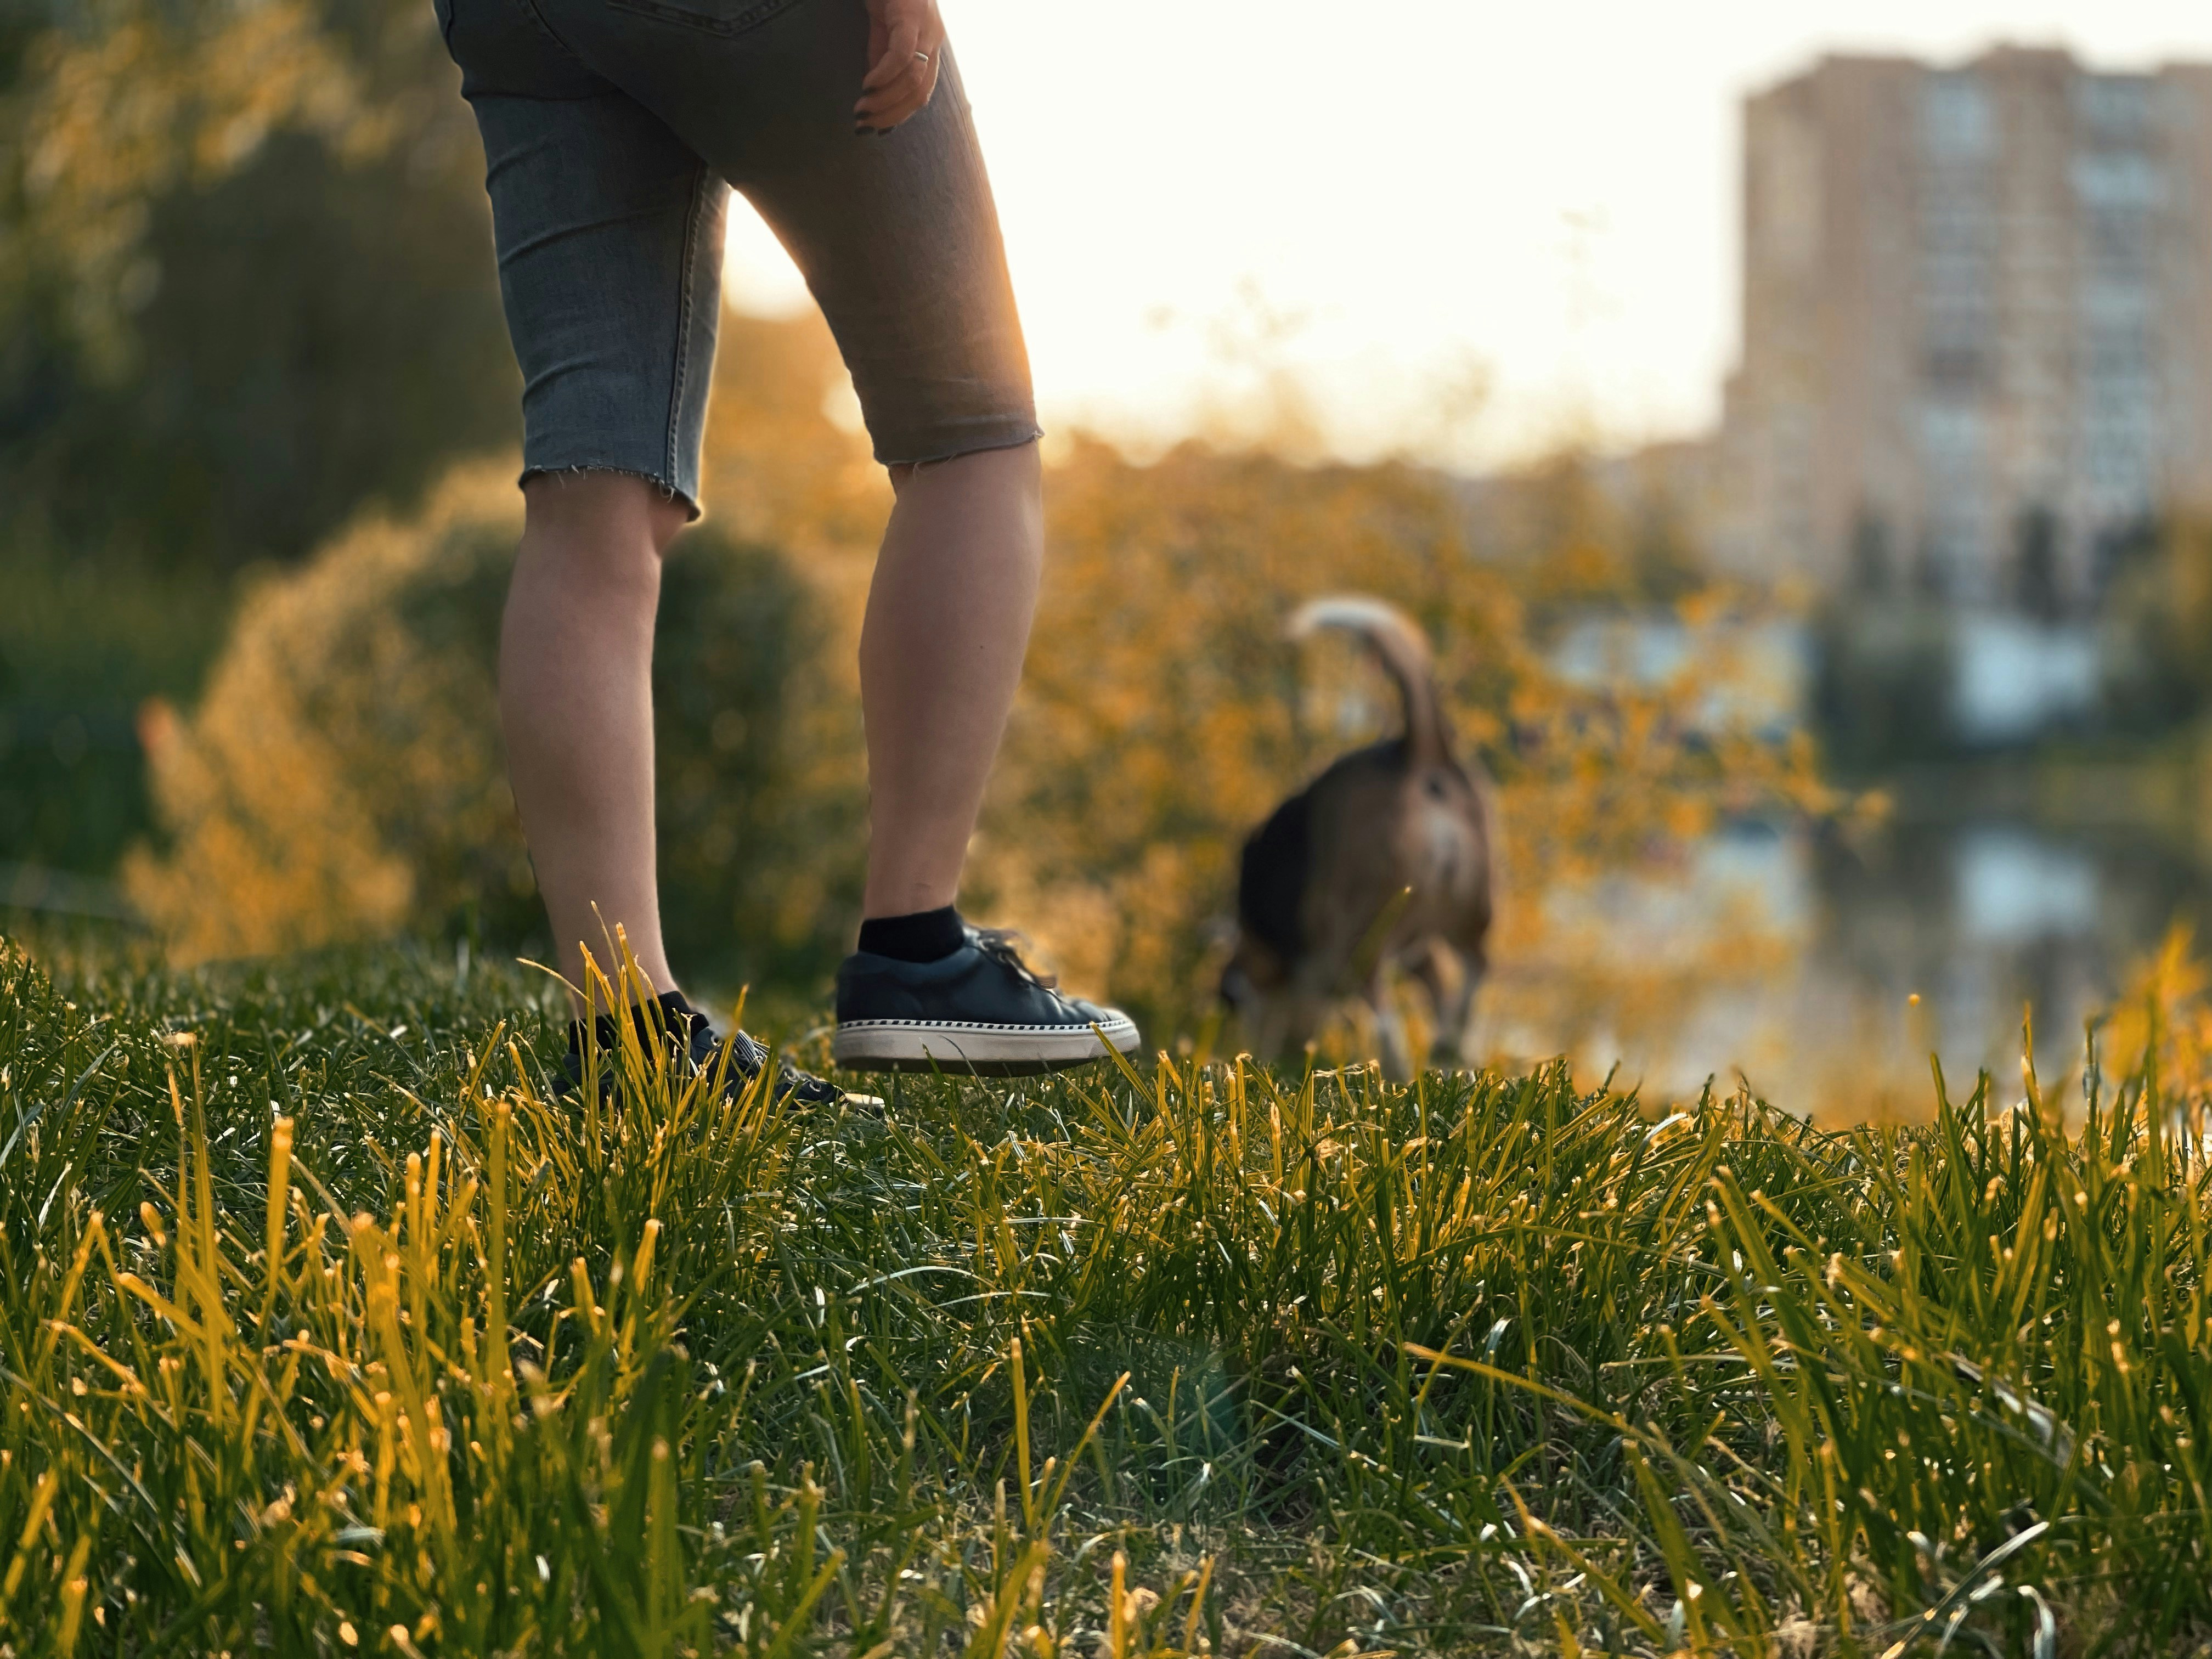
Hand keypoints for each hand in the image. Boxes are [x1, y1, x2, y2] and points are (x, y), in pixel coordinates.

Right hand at [855, 0, 945, 132]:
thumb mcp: (883, 30)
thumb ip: (881, 58)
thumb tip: (874, 90)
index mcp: (929, 46)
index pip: (921, 92)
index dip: (900, 115)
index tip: (878, 129)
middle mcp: (933, 40)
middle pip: (919, 92)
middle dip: (891, 115)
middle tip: (865, 125)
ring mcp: (926, 28)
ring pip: (912, 79)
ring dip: (885, 100)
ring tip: (862, 110)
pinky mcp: (911, 16)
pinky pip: (901, 55)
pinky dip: (884, 75)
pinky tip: (867, 85)